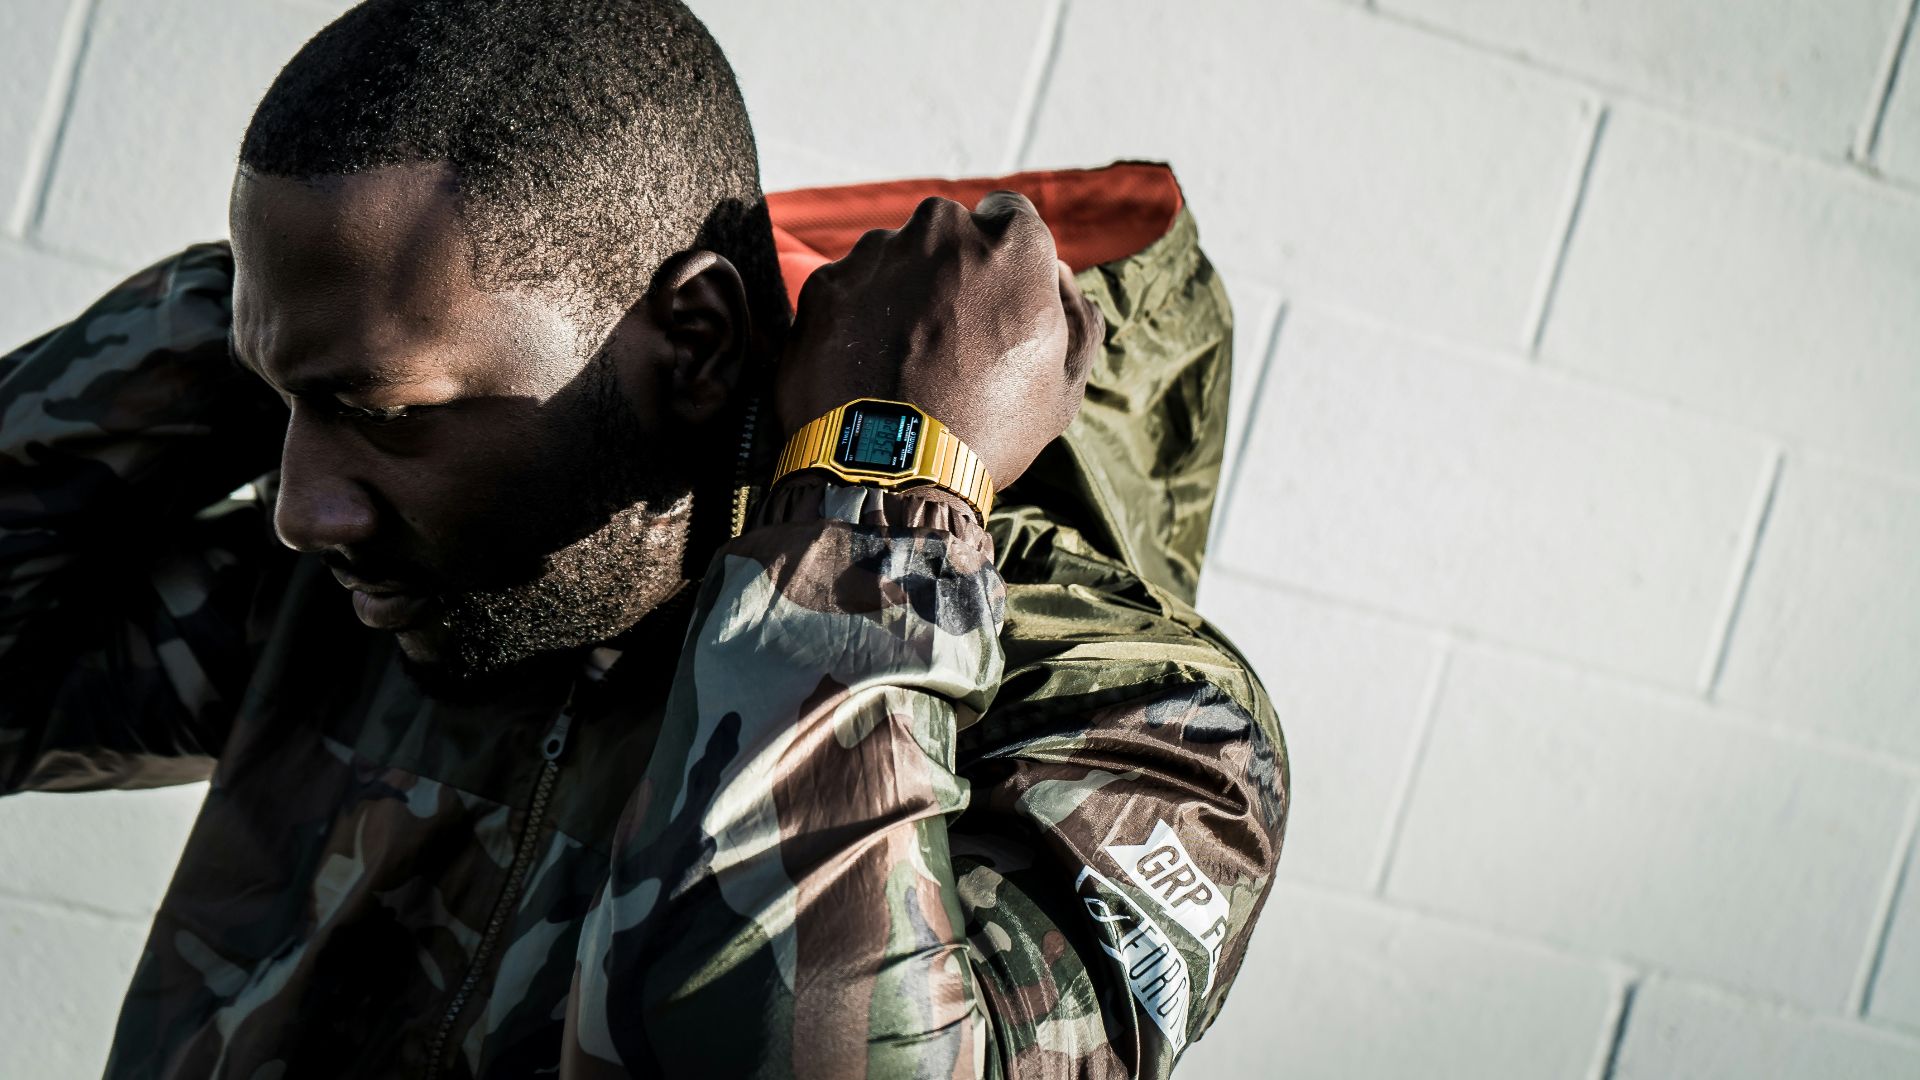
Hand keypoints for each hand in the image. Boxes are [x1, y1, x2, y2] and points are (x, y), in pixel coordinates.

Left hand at [772, 191, 1103, 492]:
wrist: (891, 473)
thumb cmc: (990, 431)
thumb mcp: (1063, 385)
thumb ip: (1074, 313)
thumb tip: (1059, 274)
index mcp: (1011, 245)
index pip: (1010, 213)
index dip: (1003, 254)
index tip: (994, 293)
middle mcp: (942, 231)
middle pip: (948, 231)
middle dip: (950, 267)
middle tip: (949, 334)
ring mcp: (878, 253)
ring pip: (895, 255)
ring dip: (901, 290)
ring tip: (903, 359)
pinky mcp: (826, 284)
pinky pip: (849, 286)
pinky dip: (857, 316)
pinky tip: (866, 366)